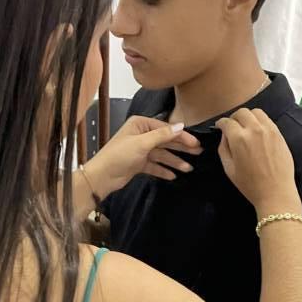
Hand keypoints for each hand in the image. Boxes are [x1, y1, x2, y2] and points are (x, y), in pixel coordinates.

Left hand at [85, 115, 200, 197]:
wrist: (102, 176)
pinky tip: (174, 175)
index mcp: (140, 125)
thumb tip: (181, 126)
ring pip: (162, 155)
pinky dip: (163, 170)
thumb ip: (162, 135)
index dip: (181, 136)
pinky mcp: (139, 164)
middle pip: (166, 141)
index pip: (166, 129)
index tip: (195, 143)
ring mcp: (140, 150)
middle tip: (198, 153)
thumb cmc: (120, 155)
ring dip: (175, 161)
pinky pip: (155, 166)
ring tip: (189, 168)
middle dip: (181, 148)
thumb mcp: (142, 143)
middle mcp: (141, 135)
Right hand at [216, 109, 299, 212]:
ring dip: (248, 117)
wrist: (275, 192)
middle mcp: (254, 130)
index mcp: (239, 139)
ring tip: (246, 127)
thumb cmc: (250, 185)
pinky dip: (260, 121)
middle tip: (232, 127)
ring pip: (256, 112)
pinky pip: (268, 120)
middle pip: (241, 112)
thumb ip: (223, 148)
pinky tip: (258, 132)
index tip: (220, 127)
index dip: (221, 124)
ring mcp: (269, 130)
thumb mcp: (229, 169)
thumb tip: (224, 136)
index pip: (227, 122)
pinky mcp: (279, 134)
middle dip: (234, 118)